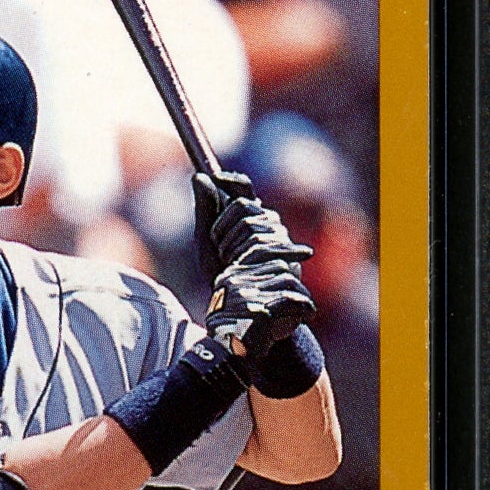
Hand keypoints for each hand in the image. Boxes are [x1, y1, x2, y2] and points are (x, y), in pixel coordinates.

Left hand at [192, 170, 313, 285]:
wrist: (241, 313)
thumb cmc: (223, 277)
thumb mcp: (207, 245)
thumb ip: (205, 212)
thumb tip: (199, 176)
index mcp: (251, 218)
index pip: (244, 188)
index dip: (230, 180)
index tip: (216, 178)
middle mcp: (269, 224)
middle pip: (244, 206)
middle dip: (222, 227)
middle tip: (219, 249)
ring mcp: (281, 240)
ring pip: (251, 225)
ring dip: (230, 246)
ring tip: (230, 266)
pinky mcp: (289, 257)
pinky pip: (260, 245)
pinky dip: (243, 257)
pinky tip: (241, 270)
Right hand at [205, 248, 316, 367]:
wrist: (224, 360)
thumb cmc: (235, 336)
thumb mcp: (238, 306)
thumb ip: (256, 287)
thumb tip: (290, 269)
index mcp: (229, 278)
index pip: (260, 251)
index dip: (287, 250)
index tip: (308, 252)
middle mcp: (235, 282)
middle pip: (279, 267)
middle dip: (296, 284)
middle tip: (303, 301)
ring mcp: (247, 295)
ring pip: (289, 282)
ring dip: (303, 297)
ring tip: (306, 312)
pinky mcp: (261, 311)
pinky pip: (294, 300)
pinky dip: (306, 307)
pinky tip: (308, 315)